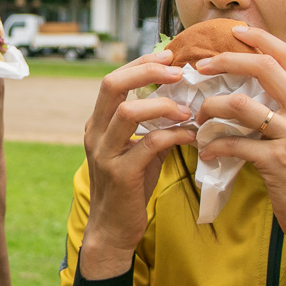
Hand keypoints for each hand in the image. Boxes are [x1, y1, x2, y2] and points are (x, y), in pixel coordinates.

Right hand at [80, 50, 195, 277]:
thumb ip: (154, 126)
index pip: (113, 80)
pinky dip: (173, 135)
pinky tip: (191, 135)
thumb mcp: (139, 150)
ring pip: (128, 112)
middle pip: (111, 85)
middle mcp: (95, 133)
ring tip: (186, 109)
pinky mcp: (121, 174)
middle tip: (177, 70)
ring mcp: (105, 153)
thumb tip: (184, 102)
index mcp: (97, 123)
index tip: (168, 55)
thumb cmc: (130, 187)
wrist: (113, 229)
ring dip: (162, 105)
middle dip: (146, 71)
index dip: (140, 63)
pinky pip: (148, 144)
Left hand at [191, 26, 285, 258]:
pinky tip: (206, 150)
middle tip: (200, 66)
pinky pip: (235, 143)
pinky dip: (214, 144)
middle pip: (264, 68)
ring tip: (198, 117)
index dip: (261, 38)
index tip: (235, 31)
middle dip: (227, 60)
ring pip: (241, 104)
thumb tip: (254, 86)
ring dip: (211, 108)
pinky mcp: (279, 162)